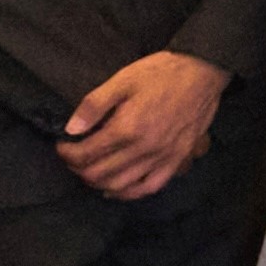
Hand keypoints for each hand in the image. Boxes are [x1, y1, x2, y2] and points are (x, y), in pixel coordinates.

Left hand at [56, 49, 228, 203]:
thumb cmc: (161, 72)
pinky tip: (116, 189)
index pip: (86, 153)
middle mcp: (143, 149)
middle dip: (78, 168)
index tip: (62, 145)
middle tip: (72, 157)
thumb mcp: (123, 79)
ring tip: (89, 171)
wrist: (203, 73)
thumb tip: (71, 129)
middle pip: (99, 173)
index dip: (67, 152)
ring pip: (120, 185)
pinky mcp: (176, 161)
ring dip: (98, 182)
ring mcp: (161, 158)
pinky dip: (128, 193)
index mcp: (127, 128)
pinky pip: (148, 188)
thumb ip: (94, 105)